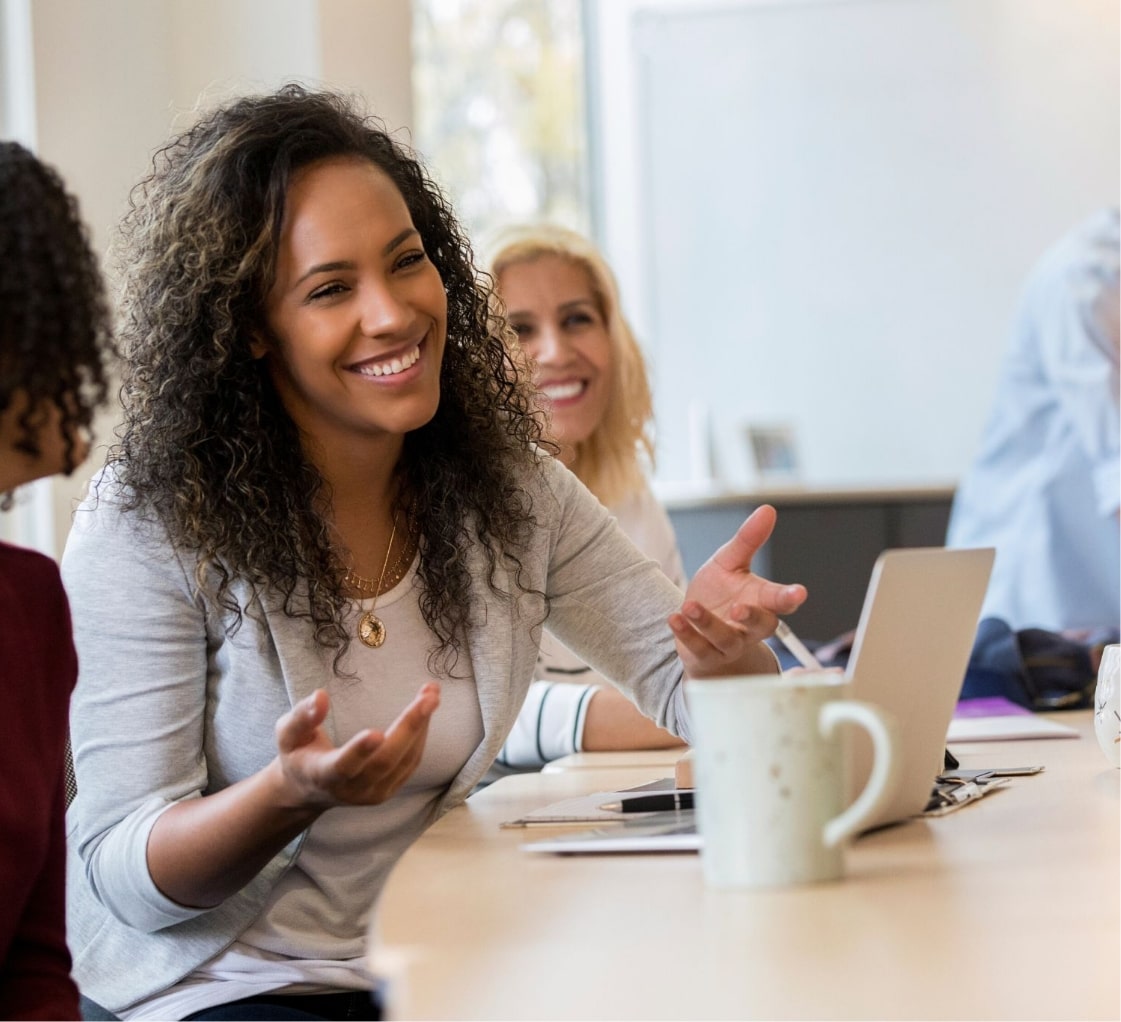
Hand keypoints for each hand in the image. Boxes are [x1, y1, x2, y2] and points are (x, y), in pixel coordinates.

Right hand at [274, 683, 439, 808]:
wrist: (308, 790)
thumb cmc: (298, 754)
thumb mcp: (288, 733)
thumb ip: (302, 716)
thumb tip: (320, 696)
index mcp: (323, 775)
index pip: (343, 766)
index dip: (359, 751)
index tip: (377, 732)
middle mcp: (351, 790)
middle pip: (385, 761)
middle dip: (410, 727)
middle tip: (429, 697)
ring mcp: (373, 793)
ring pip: (404, 761)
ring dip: (421, 725)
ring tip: (431, 693)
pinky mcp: (389, 789)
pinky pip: (410, 762)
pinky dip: (421, 734)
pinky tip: (425, 710)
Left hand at [669, 504, 805, 676]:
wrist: (697, 628)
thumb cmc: (720, 595)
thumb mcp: (730, 563)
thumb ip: (748, 540)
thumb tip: (767, 510)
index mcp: (761, 601)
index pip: (780, 601)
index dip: (789, 597)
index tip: (798, 592)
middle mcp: (750, 626)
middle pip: (762, 626)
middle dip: (752, 617)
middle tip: (739, 608)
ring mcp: (729, 644)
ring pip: (726, 638)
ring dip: (708, 623)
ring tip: (691, 607)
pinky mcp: (705, 655)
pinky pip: (699, 648)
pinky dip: (687, 634)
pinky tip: (675, 619)